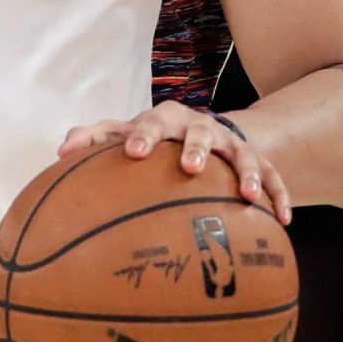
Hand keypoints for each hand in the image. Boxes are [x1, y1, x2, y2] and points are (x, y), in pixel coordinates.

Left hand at [57, 102, 291, 223]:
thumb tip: (60, 153)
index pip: (153, 121)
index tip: (133, 152)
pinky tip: (282, 220)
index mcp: (166, 120)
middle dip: (198, 147)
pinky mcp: (258, 162)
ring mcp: (232, 145)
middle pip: (202, 132)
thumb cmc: (154, 139)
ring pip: (243, 154)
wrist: (205, 134)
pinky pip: (273, 177)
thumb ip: (95, 139)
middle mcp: (201, 127)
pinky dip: (279, 195)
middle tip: (191, 167)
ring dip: (246, 173)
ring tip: (247, 196)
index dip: (143, 134)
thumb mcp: (126, 134)